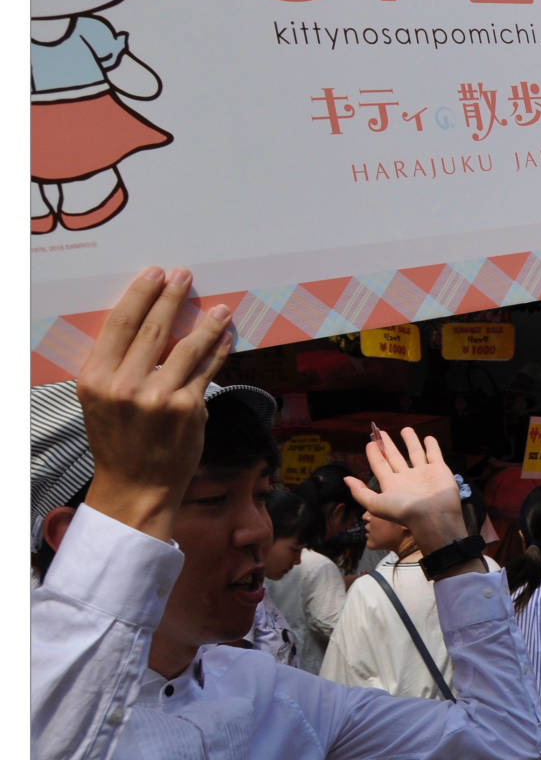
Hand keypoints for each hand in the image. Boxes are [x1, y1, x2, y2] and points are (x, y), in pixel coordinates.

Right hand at [75, 267, 235, 542]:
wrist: (135, 486)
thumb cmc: (118, 440)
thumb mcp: (100, 400)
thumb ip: (116, 366)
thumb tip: (146, 323)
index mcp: (95, 378)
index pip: (119, 325)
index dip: (140, 295)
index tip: (154, 273)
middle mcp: (125, 385)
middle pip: (154, 329)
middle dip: (171, 297)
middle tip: (184, 274)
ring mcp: (159, 397)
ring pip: (187, 347)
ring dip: (206, 322)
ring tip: (219, 306)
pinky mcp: (188, 408)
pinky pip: (207, 370)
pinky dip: (219, 350)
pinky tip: (227, 335)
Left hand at [343, 426, 469, 557]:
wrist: (433, 517)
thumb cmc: (404, 511)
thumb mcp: (375, 504)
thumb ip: (360, 492)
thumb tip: (346, 479)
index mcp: (391, 484)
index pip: (379, 465)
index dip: (373, 454)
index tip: (370, 442)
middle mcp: (406, 478)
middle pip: (394, 457)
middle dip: (387, 445)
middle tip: (381, 433)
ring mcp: (423, 473)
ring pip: (415, 453)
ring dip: (410, 441)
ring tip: (406, 429)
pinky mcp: (439, 470)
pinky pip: (434, 454)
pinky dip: (432, 446)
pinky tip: (428, 438)